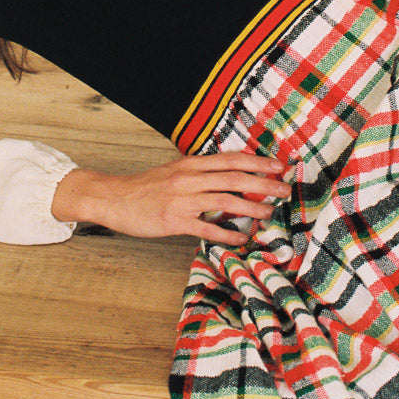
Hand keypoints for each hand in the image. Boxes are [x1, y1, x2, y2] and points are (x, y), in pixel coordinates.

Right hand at [51, 151, 291, 246]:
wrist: (113, 198)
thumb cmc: (145, 188)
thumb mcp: (174, 172)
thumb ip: (199, 174)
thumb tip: (228, 178)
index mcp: (191, 164)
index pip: (231, 159)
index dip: (257, 161)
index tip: (278, 165)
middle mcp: (190, 177)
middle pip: (234, 176)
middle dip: (263, 182)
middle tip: (285, 189)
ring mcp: (182, 199)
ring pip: (225, 200)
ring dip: (251, 207)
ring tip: (270, 213)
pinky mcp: (174, 220)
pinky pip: (207, 227)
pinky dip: (227, 233)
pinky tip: (242, 239)